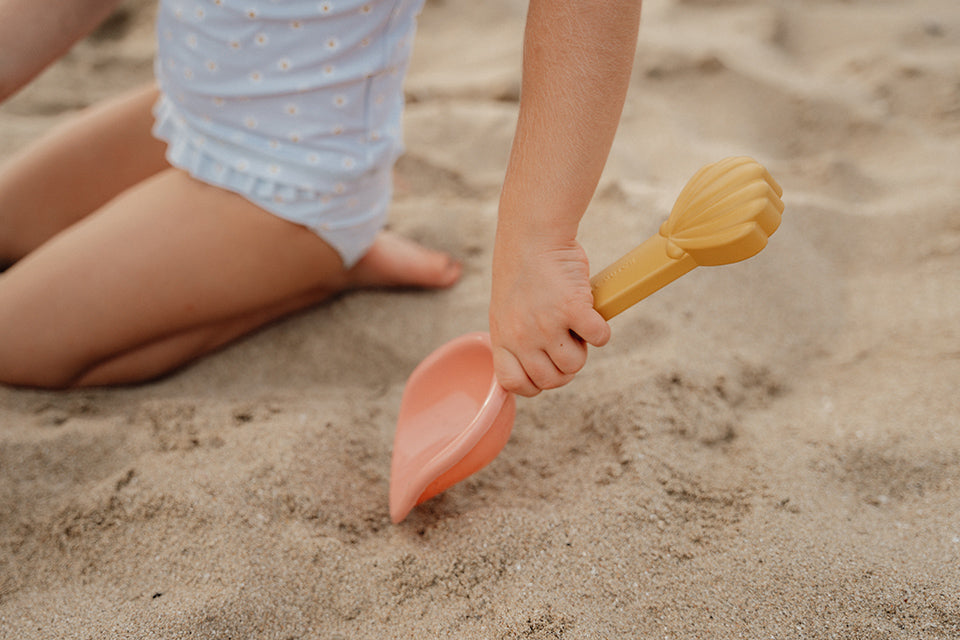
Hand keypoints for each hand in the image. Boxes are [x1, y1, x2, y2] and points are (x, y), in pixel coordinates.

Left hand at [489, 234, 609, 396]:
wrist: (532, 236)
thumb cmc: (523, 272)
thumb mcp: (507, 311)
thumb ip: (518, 338)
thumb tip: (543, 364)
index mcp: (503, 338)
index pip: (514, 384)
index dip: (535, 383)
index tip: (545, 367)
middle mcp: (522, 337)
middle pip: (552, 380)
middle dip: (565, 367)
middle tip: (567, 343)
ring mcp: (546, 324)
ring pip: (575, 365)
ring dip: (583, 348)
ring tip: (576, 325)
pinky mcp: (572, 308)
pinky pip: (598, 339)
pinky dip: (601, 330)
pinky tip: (592, 315)